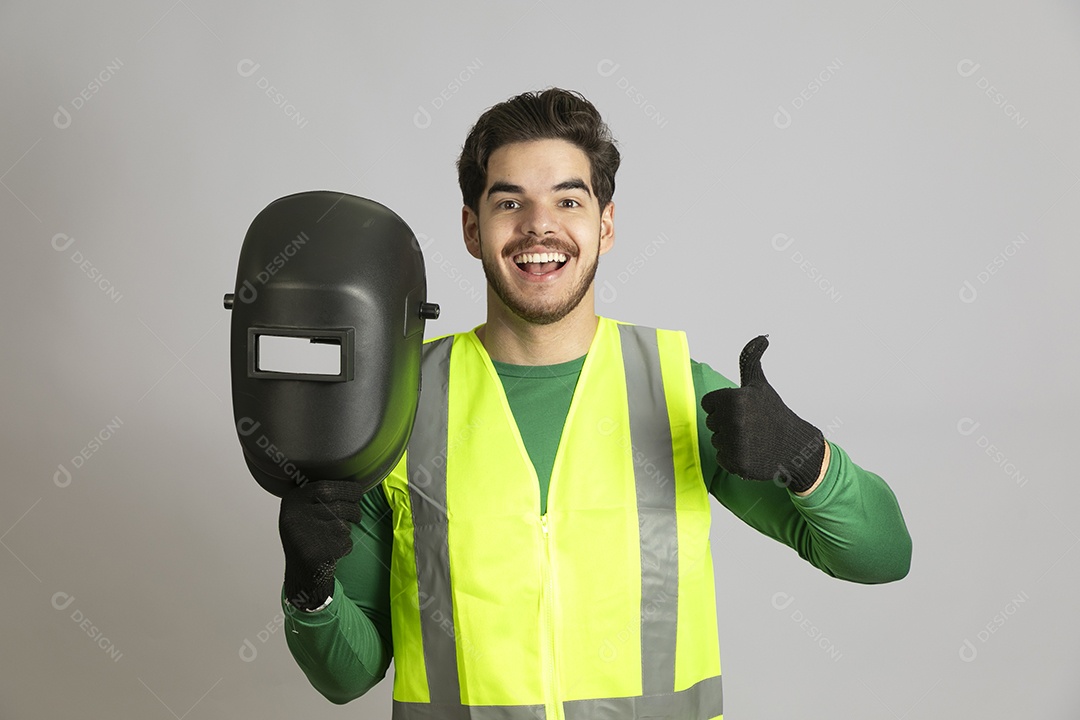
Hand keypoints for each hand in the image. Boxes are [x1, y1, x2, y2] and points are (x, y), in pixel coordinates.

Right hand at [279, 480, 365, 609]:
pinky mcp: (315, 555)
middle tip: (356, 515)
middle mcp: (295, 518)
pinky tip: (332, 550)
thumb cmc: (309, 534)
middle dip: (354, 510)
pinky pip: (344, 543)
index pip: (324, 488)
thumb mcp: (305, 509)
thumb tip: (356, 486)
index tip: (358, 492)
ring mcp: (304, 537)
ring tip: (335, 535)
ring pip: (343, 526)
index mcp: (292, 501)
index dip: (346, 489)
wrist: (301, 571)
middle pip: (339, 507)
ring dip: (347, 530)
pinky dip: (345, 546)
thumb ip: (321, 495)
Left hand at [700, 335, 824, 492]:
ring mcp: (735, 444)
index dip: (723, 406)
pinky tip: (751, 453)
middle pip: (711, 422)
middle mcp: (734, 421)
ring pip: (716, 440)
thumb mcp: (760, 385)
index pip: (708, 404)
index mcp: (735, 399)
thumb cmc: (773, 413)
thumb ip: (751, 360)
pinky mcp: (737, 464)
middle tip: (749, 425)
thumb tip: (762, 337)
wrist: (794, 446)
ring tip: (751, 439)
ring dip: (729, 441)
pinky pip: (722, 458)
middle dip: (726, 424)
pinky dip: (733, 459)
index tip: (742, 410)